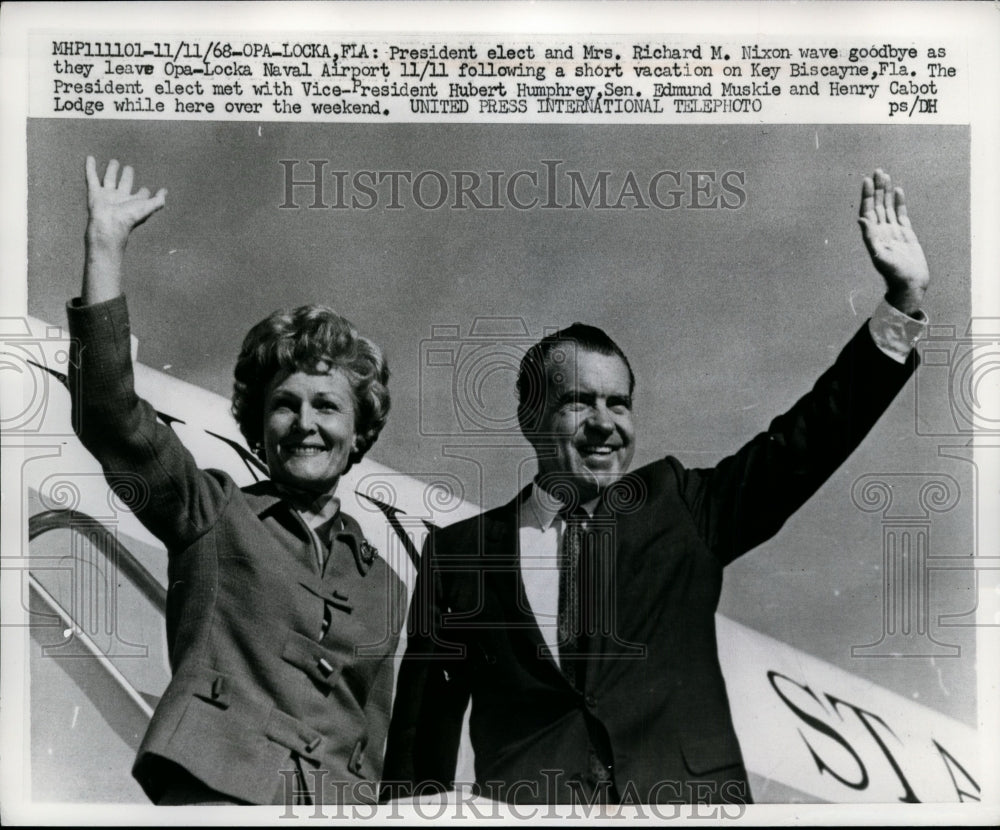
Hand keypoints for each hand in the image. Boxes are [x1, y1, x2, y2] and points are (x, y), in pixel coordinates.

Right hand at [85, 156, 166, 251]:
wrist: (109, 225)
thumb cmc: (129, 217)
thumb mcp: (148, 208)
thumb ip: (158, 200)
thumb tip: (165, 191)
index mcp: (133, 203)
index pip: (141, 195)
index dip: (144, 192)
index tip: (146, 190)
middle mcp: (120, 199)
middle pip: (124, 184)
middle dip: (127, 176)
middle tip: (129, 168)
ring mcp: (107, 195)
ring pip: (109, 179)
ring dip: (111, 170)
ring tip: (114, 161)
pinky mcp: (94, 192)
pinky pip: (91, 177)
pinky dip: (90, 167)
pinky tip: (90, 158)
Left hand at [857, 169, 928, 315]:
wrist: (909, 283)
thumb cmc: (894, 273)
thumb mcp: (880, 255)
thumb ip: (869, 237)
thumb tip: (861, 219)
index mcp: (873, 235)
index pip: (868, 210)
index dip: (867, 195)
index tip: (866, 180)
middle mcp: (881, 231)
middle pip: (877, 205)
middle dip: (876, 188)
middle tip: (877, 171)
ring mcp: (893, 231)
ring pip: (888, 207)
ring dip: (886, 192)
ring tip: (885, 176)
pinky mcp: (905, 234)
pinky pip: (901, 214)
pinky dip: (899, 202)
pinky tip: (897, 191)